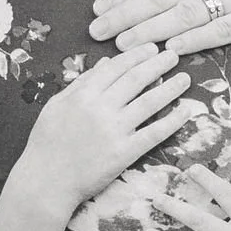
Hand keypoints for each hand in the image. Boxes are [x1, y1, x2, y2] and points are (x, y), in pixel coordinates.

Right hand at [18, 46, 196, 213]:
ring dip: (170, 87)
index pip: (116, 67)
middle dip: (157, 64)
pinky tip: (185, 111)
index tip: (152, 48)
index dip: (137, 55)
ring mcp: (114, 130)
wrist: (46, 182)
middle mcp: (100, 108)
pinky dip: (172, 121)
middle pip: (136, 79)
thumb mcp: (56, 106)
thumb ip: (80, 83)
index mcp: (83, 94)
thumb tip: (104, 62)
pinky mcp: (124, 153)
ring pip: (149, 102)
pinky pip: (153, 133)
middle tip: (173, 55)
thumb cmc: (46, 144)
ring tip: (185, 78)